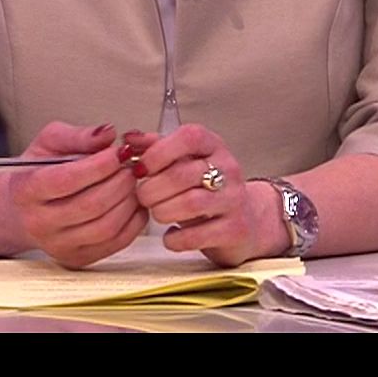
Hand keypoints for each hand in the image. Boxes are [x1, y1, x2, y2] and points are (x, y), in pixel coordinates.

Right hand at [9, 122, 144, 268]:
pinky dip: (133, 221)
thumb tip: (107, 134)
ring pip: (105, 227)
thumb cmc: (36, 173)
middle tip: (130, 166)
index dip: (99, 165)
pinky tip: (133, 202)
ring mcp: (58, 246)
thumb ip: (78, 135)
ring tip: (132, 182)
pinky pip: (115, 243)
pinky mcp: (77, 258)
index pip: (67, 180)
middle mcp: (39, 223)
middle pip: (91, 205)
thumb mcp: (48, 143)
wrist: (20, 209)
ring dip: (129, 201)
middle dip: (119, 182)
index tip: (117, 152)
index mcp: (26, 191)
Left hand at [124, 125, 283, 266]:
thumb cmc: (208, 188)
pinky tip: (171, 236)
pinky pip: (197, 235)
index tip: (141, 168)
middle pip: (182, 174)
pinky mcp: (235, 229)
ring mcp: (234, 199)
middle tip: (143, 196)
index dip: (159, 152)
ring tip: (157, 213)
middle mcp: (228, 169)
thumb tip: (129, 139)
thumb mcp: (185, 162)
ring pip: (190, 203)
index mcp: (213, 146)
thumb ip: (156, 148)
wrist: (248, 219)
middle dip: (153, 189)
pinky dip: (175, 238)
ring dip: (162, 211)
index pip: (188, 138)